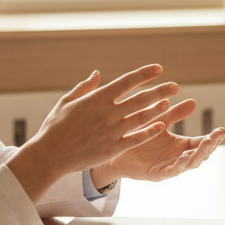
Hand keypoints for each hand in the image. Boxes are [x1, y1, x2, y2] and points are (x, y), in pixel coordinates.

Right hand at [6, 64, 176, 200]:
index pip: (127, 81)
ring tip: (170, 103)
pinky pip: (136, 138)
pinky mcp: (113, 148)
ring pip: (142, 117)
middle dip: (160, 90)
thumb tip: (97, 73)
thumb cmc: (55, 127)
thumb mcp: (67, 101)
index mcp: (97, 98)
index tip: (158, 69)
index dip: (144, 74)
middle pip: (140, 98)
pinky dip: (150, 131)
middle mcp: (108, 113)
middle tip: (175, 86)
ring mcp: (112, 131)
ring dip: (158, 109)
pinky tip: (162, 126)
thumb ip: (84, 86)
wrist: (49, 155)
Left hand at [94, 97, 224, 183]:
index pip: (201, 142)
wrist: (115, 151)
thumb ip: (174, 114)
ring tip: (206, 143)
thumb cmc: (137, 137)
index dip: (213, 138)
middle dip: (210, 146)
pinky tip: (184, 157)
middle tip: (217, 136)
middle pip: (200, 154)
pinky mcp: (156, 174)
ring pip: (189, 164)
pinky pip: (171, 171)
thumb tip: (192, 101)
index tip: (223, 130)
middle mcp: (177, 157)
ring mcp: (168, 167)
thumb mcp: (158, 122)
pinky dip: (179, 165)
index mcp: (180, 146)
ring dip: (199, 154)